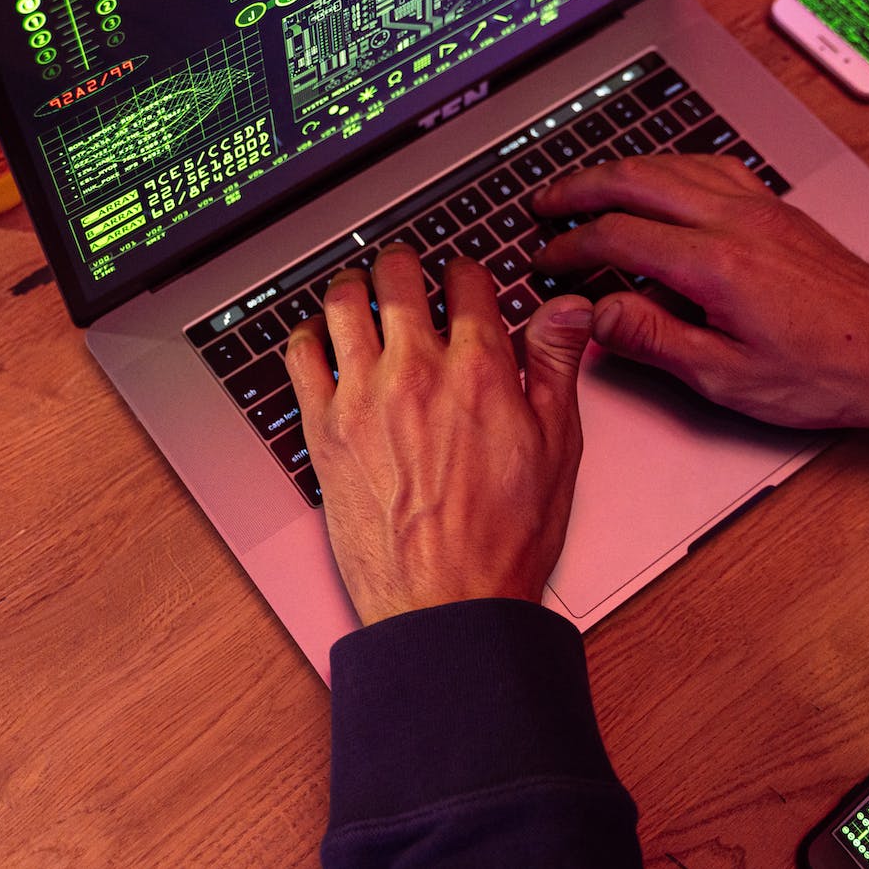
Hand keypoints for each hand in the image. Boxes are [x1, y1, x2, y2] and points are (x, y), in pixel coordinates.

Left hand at [284, 245, 593, 624]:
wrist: (447, 604)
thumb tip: (569, 308)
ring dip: (354, 286)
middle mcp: (418, 372)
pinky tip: (319, 337)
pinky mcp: (324, 430)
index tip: (464, 279)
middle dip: (404, 263)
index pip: (467, 279)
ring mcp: (364, 397)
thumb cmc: (504, 539)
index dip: (467, 271)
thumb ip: (556, 365)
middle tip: (404, 268)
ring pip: (344, 303)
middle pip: (398, 277)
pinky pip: (299, 356)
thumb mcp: (557, 446)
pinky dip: (307, 334)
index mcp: (481, 369)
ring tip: (361, 288)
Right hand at [530, 154, 868, 542]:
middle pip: (639, 180)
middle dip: (583, 186)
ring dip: (623, 171)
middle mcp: (737, 222)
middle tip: (545, 201)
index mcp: (716, 264)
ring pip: (675, 165)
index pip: (619, 238)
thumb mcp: (728, 380)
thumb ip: (655, 343)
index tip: (546, 259)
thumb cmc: (831, 373)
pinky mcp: (782, 213)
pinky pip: (712, 168)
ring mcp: (762, 210)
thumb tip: (600, 318)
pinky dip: (671, 167)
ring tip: (591, 184)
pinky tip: (666, 179)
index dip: (571, 246)